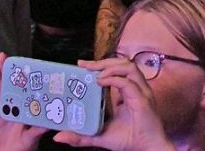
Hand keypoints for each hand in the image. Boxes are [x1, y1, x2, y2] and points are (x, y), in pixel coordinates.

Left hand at [53, 58, 171, 149]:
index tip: (82, 66)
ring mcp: (141, 92)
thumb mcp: (99, 136)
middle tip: (85, 65)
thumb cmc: (128, 140)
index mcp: (129, 93)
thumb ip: (81, 136)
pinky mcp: (142, 100)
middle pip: (123, 64)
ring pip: (129, 67)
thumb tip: (58, 136)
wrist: (147, 148)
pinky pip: (128, 83)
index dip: (101, 66)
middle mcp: (137, 88)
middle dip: (103, 62)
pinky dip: (114, 80)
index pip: (117, 71)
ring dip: (110, 67)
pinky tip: (101, 82)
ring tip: (94, 74)